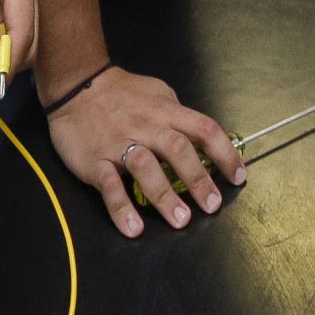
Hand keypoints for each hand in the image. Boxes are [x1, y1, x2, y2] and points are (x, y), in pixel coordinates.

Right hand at [45, 66, 242, 236]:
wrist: (76, 86)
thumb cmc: (122, 92)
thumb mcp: (157, 93)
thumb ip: (177, 114)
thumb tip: (200, 135)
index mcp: (166, 111)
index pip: (204, 129)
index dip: (225, 153)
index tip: (238, 177)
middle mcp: (146, 126)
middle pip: (177, 149)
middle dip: (198, 179)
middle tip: (212, 206)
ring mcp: (119, 143)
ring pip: (145, 167)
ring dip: (165, 196)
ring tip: (181, 220)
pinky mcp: (95, 160)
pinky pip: (109, 186)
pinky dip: (122, 208)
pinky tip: (134, 228)